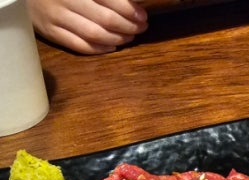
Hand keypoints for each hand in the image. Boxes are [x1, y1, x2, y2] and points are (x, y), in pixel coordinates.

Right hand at [28, 0, 148, 54]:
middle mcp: (64, 0)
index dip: (129, 9)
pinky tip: (112, 46)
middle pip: (105, 19)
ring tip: (129, 37)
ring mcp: (55, 17)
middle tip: (140, 28)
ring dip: (117, 38)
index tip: (142, 15)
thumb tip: (132, 4)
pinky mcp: (49, 32)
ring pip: (94, 34)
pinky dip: (99, 49)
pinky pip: (79, 45)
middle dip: (128, 26)